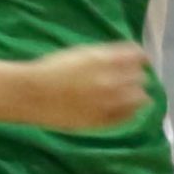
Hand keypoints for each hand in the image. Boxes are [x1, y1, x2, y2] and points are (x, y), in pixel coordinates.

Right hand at [22, 42, 149, 129]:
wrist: (32, 94)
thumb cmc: (53, 69)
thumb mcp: (82, 53)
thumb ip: (107, 54)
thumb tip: (130, 57)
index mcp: (105, 60)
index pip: (138, 56)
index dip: (140, 59)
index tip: (139, 62)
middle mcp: (111, 80)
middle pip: (140, 77)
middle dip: (137, 76)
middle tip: (132, 79)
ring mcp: (108, 102)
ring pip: (139, 98)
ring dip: (137, 94)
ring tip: (131, 95)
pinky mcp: (102, 120)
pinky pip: (127, 117)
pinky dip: (130, 111)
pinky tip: (125, 108)